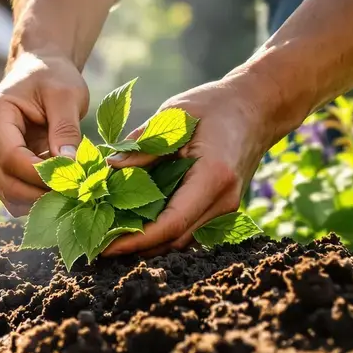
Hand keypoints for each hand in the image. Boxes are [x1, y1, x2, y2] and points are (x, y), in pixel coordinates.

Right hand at [0, 52, 88, 216]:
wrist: (37, 72)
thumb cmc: (52, 78)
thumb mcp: (66, 95)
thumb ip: (66, 128)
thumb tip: (69, 165)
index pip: (11, 158)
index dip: (42, 175)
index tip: (74, 180)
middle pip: (8, 183)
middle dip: (43, 193)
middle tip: (79, 192)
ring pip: (10, 195)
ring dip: (41, 199)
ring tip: (72, 189)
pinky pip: (13, 195)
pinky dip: (36, 198)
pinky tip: (60, 188)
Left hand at [102, 75, 279, 256]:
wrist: (257, 108)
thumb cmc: (214, 105)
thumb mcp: (175, 115)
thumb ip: (144, 145)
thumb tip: (110, 168)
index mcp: (214, 177)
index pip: (171, 223)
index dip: (135, 239)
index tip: (104, 245)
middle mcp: (224, 201)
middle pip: (175, 240)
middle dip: (135, 247)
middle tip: (96, 244)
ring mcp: (226, 208)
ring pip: (182, 240)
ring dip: (147, 243)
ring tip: (109, 237)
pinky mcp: (221, 208)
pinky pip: (189, 230)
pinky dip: (162, 233)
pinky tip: (134, 225)